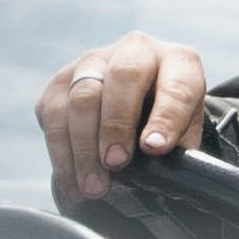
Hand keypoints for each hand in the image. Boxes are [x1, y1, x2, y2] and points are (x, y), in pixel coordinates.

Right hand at [37, 30, 207, 201]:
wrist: (138, 110)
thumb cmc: (167, 126)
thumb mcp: (185, 135)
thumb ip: (178, 151)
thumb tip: (160, 173)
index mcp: (178, 62)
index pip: (176, 85)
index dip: (166, 117)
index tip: (155, 148)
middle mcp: (136, 51)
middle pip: (123, 77)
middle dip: (116, 124)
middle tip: (115, 163)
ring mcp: (94, 61)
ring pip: (81, 96)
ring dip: (84, 147)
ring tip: (93, 187)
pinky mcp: (61, 80)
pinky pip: (53, 113)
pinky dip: (61, 154)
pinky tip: (72, 184)